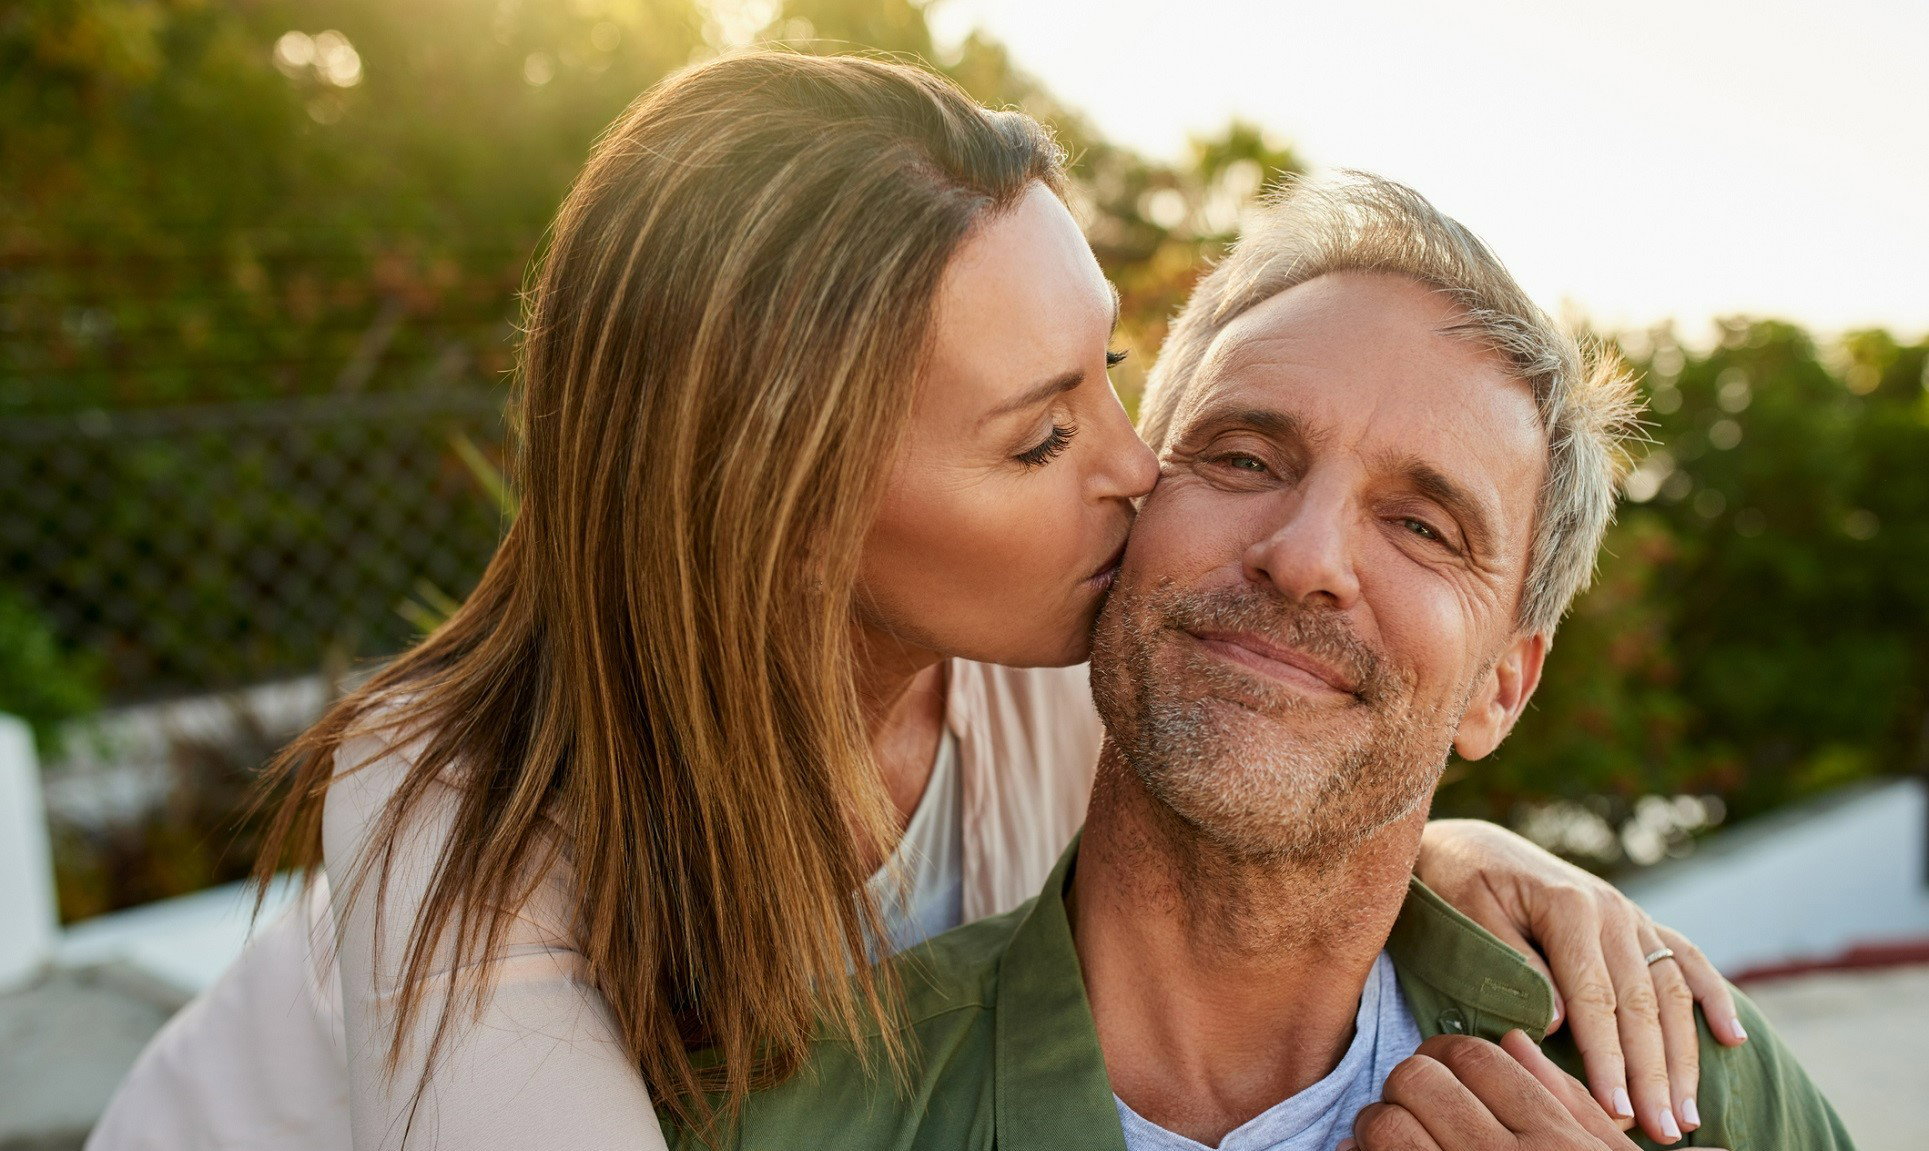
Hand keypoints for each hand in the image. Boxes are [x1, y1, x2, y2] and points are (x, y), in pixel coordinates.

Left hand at [1346, 1033, 1670, 1150]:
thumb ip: (1570, 1105)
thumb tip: (1515, 1044)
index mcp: (1553, 1141)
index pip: (1476, 1058)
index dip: (1448, 1053)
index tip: (1444, 1070)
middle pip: (1419, 1080)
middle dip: (1411, 1084)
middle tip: (1419, 1105)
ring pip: (1384, 1125)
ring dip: (1379, 1124)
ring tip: (1396, 1138)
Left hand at [1415, 820, 1746, 1143]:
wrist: (1470, 842)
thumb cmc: (1458, 882)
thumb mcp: (1470, 915)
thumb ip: (1514, 965)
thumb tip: (1557, 1022)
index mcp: (1569, 907)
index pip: (1596, 998)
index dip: (1608, 1058)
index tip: (1615, 1109)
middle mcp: (1611, 908)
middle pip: (1643, 1004)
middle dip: (1654, 1074)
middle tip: (1662, 1132)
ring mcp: (1630, 914)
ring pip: (1672, 992)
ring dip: (1685, 1057)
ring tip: (1689, 1115)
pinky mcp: (1636, 921)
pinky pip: (1686, 958)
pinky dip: (1713, 996)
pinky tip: (1733, 1038)